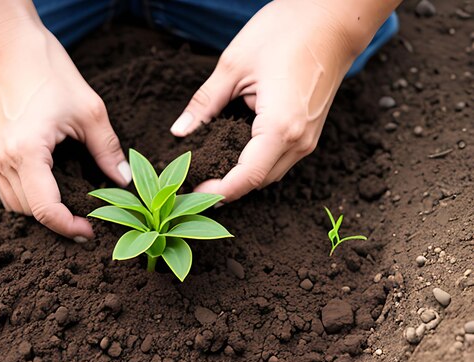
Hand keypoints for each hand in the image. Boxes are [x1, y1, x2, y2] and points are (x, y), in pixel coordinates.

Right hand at [0, 28, 130, 240]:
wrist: (4, 46)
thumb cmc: (45, 70)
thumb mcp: (88, 109)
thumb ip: (107, 149)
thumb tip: (124, 179)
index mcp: (27, 153)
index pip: (46, 210)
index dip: (70, 227)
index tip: (91, 230)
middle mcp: (3, 162)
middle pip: (30, 213)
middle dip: (58, 223)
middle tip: (88, 221)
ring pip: (15, 205)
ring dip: (42, 212)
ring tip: (72, 209)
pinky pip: (7, 190)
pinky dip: (28, 198)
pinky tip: (52, 189)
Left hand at [171, 0, 396, 201]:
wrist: (334, 18)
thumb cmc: (288, 32)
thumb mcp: (234, 65)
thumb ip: (205, 103)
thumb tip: (180, 131)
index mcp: (280, 128)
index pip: (245, 178)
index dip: (217, 191)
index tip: (193, 190)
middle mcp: (299, 141)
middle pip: (258, 182)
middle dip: (226, 188)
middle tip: (194, 180)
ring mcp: (309, 139)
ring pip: (270, 174)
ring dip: (241, 177)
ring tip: (210, 171)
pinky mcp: (310, 131)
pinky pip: (280, 159)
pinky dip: (257, 163)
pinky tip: (234, 154)